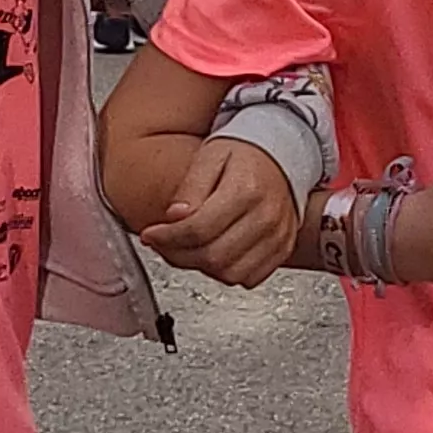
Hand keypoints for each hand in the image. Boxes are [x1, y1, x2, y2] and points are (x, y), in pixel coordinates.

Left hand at [138, 138, 299, 286]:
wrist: (281, 156)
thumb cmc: (244, 154)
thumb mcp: (210, 156)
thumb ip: (190, 187)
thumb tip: (174, 217)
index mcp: (247, 189)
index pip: (199, 229)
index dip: (167, 238)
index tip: (150, 235)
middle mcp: (266, 216)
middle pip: (213, 256)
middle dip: (178, 255)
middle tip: (163, 243)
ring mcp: (277, 236)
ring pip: (230, 273)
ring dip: (201, 267)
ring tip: (187, 247)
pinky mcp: (282, 249)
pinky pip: (249, 278)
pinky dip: (226, 272)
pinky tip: (213, 252)